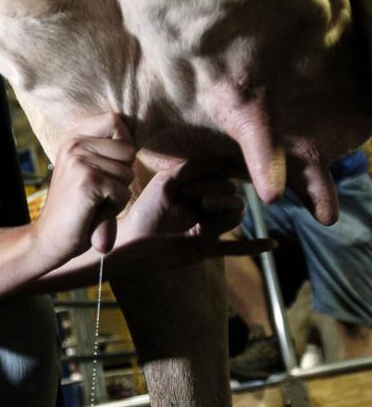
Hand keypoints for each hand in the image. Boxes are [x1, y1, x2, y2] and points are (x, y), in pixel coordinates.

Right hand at [34, 113, 135, 266]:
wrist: (50, 238)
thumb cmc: (76, 205)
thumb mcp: (85, 168)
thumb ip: (105, 148)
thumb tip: (135, 128)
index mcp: (73, 137)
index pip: (116, 120)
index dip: (123, 144)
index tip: (108, 166)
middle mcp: (74, 144)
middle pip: (128, 149)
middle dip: (122, 174)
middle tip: (97, 191)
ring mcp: (80, 161)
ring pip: (128, 173)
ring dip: (118, 194)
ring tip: (94, 202)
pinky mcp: (88, 182)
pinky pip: (123, 193)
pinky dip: (113, 208)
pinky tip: (93, 212)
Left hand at [110, 159, 275, 274]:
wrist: (134, 240)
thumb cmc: (147, 208)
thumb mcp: (169, 180)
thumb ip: (195, 168)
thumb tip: (227, 159)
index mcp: (197, 189)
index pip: (222, 175)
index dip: (218, 171)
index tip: (206, 167)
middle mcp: (206, 206)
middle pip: (231, 192)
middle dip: (214, 188)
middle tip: (191, 193)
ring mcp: (209, 227)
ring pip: (236, 213)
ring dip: (224, 207)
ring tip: (203, 207)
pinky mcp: (208, 246)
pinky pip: (236, 248)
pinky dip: (254, 246)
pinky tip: (272, 244)